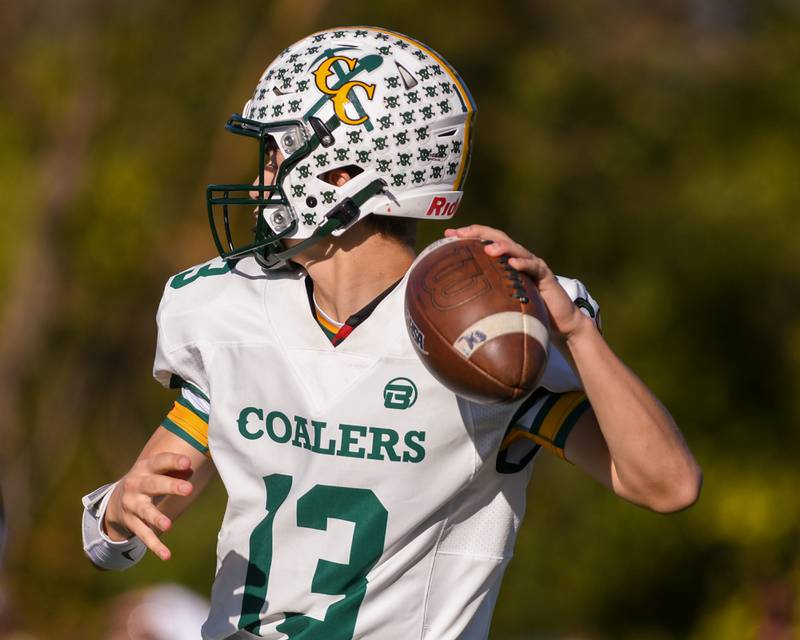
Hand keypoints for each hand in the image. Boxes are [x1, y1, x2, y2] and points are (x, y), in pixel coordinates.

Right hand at [104, 452, 193, 560]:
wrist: (115, 501)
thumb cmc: (147, 480)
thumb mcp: (156, 470)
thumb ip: (175, 468)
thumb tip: (197, 465)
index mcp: (145, 468)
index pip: (159, 461)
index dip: (172, 461)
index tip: (187, 462)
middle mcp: (135, 485)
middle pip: (153, 485)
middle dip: (170, 486)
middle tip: (188, 489)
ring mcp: (131, 504)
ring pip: (145, 511)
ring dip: (156, 518)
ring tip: (168, 525)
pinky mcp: (131, 522)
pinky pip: (143, 534)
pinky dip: (154, 545)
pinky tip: (166, 555)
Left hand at [444, 225, 589, 339]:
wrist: (561, 323)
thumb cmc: (528, 315)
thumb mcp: (502, 306)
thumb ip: (484, 302)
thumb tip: (453, 312)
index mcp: (505, 263)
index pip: (484, 242)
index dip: (467, 236)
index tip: (447, 234)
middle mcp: (518, 259)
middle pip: (498, 238)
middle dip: (479, 232)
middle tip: (460, 233)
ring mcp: (533, 264)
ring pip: (515, 249)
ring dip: (501, 246)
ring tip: (486, 247)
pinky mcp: (546, 275)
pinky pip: (534, 267)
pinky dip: (523, 264)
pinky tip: (512, 265)